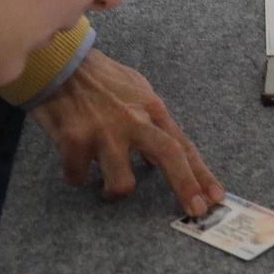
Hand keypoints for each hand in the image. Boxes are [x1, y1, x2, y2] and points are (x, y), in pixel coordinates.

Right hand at [29, 48, 222, 215]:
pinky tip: (72, 163)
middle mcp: (133, 120)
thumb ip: (150, 121)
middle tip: (195, 210)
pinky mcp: (75, 141)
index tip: (215, 196)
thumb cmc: (98, 77)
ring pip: (121, 184)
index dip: (200, 173)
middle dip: (185, 186)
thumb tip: (161, 153)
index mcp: (151, 108)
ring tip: (104, 187)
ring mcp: (104, 132)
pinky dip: (75, 175)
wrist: (58, 62)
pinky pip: (78, 177)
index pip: (182, 144)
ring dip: (113, 192)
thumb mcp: (135, 90)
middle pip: (169, 156)